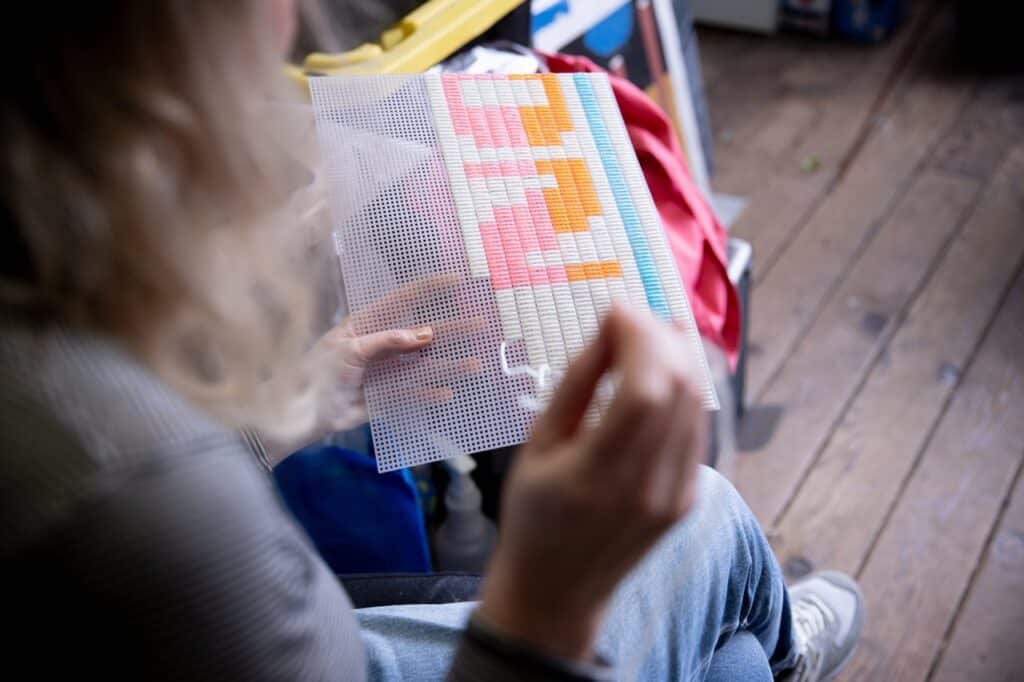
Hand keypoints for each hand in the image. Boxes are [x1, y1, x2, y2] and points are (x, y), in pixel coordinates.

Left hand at [260, 274, 482, 464]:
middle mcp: (380, 346)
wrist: (298, 413)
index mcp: (367, 325)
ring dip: (448, 365)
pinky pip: (411, 395)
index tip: (457, 281)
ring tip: (475, 364)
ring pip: (422, 366)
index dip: (430, 289)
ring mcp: (384, 372)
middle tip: (481, 324)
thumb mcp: (349, 348)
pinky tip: (447, 394)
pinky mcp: (382, 398)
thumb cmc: (316, 372)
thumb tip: (424, 335)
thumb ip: (387, 340)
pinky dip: (428, 395)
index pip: (403, 301)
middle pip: (422, 334)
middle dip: (452, 329)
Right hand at [478, 304, 706, 661]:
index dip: (638, 337)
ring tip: (645, 335)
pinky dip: (683, 389)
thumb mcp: (537, 445)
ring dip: (678, 357)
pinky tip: (658, 371)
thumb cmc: (533, 516)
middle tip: (630, 316)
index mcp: (599, 477)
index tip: (615, 308)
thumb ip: (577, 383)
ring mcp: (677, 495)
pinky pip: (695, 427)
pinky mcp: (688, 496)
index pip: (644, 390)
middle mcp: (649, 487)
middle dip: (661, 337)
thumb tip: (611, 327)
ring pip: (697, 404)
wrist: (558, 591)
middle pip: (680, 390)